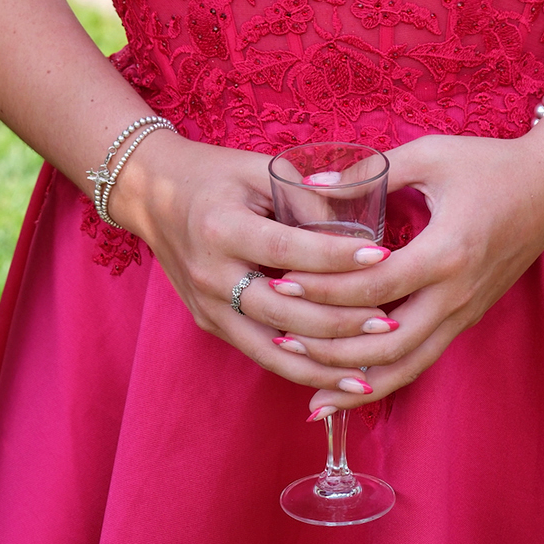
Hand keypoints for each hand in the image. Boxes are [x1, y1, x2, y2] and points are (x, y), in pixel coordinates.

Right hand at [107, 131, 405, 394]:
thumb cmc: (214, 174)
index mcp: (222, 227)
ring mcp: (207, 306)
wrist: (152, 195)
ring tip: (371, 368)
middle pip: (285, 311)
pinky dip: (298, 366)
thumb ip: (304, 198)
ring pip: (272, 349)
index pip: (289, 250)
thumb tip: (357, 231)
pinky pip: (259, 351)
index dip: (337, 257)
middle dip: (342, 321)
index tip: (383, 257)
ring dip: (324, 362)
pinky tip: (333, 373)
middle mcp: (211, 275)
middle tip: (391, 322)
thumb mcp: (257, 170)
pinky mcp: (208, 324)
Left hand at [260, 117, 543, 414]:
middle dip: (331, 346)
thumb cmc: (489, 164)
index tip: (282, 280)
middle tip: (282, 337)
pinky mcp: (467, 318)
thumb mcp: (430, 154)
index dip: (325, 287)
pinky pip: (422, 359)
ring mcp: (465, 312)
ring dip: (356, 381)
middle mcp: (457, 293)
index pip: (374, 286)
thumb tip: (312, 186)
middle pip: (387, 343)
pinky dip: (386, 379)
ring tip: (310, 392)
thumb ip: (372, 172)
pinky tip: (351, 389)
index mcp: (447, 250)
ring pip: (407, 366)